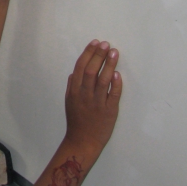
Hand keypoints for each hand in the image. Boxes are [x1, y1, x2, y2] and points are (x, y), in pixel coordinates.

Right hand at [64, 40, 122, 155]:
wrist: (82, 142)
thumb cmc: (76, 121)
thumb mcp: (68, 102)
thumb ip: (71, 87)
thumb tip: (73, 73)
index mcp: (74, 91)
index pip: (80, 67)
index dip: (88, 53)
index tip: (95, 43)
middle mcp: (84, 95)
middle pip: (91, 71)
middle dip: (98, 55)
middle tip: (106, 44)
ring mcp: (97, 103)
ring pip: (102, 80)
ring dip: (108, 65)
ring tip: (114, 52)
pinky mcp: (109, 111)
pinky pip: (113, 95)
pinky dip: (115, 84)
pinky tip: (118, 74)